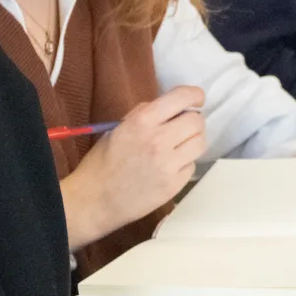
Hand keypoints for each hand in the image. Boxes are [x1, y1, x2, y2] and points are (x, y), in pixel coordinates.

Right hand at [59, 86, 206, 249]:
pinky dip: (184, 164)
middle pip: (197, 121)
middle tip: (182, 127)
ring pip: (200, 143)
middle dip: (192, 121)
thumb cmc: (102, 162)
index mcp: (142, 121)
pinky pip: (192, 166)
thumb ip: (144, 114)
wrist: (95, 200)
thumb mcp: (119, 128)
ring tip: (178, 147)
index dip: (195, 95)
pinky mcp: (174, 185)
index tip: (197, 98)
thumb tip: (170, 107)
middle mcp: (159, 140)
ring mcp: (168, 165)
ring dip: (192, 141)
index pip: (182, 98)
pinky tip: (168, 168)